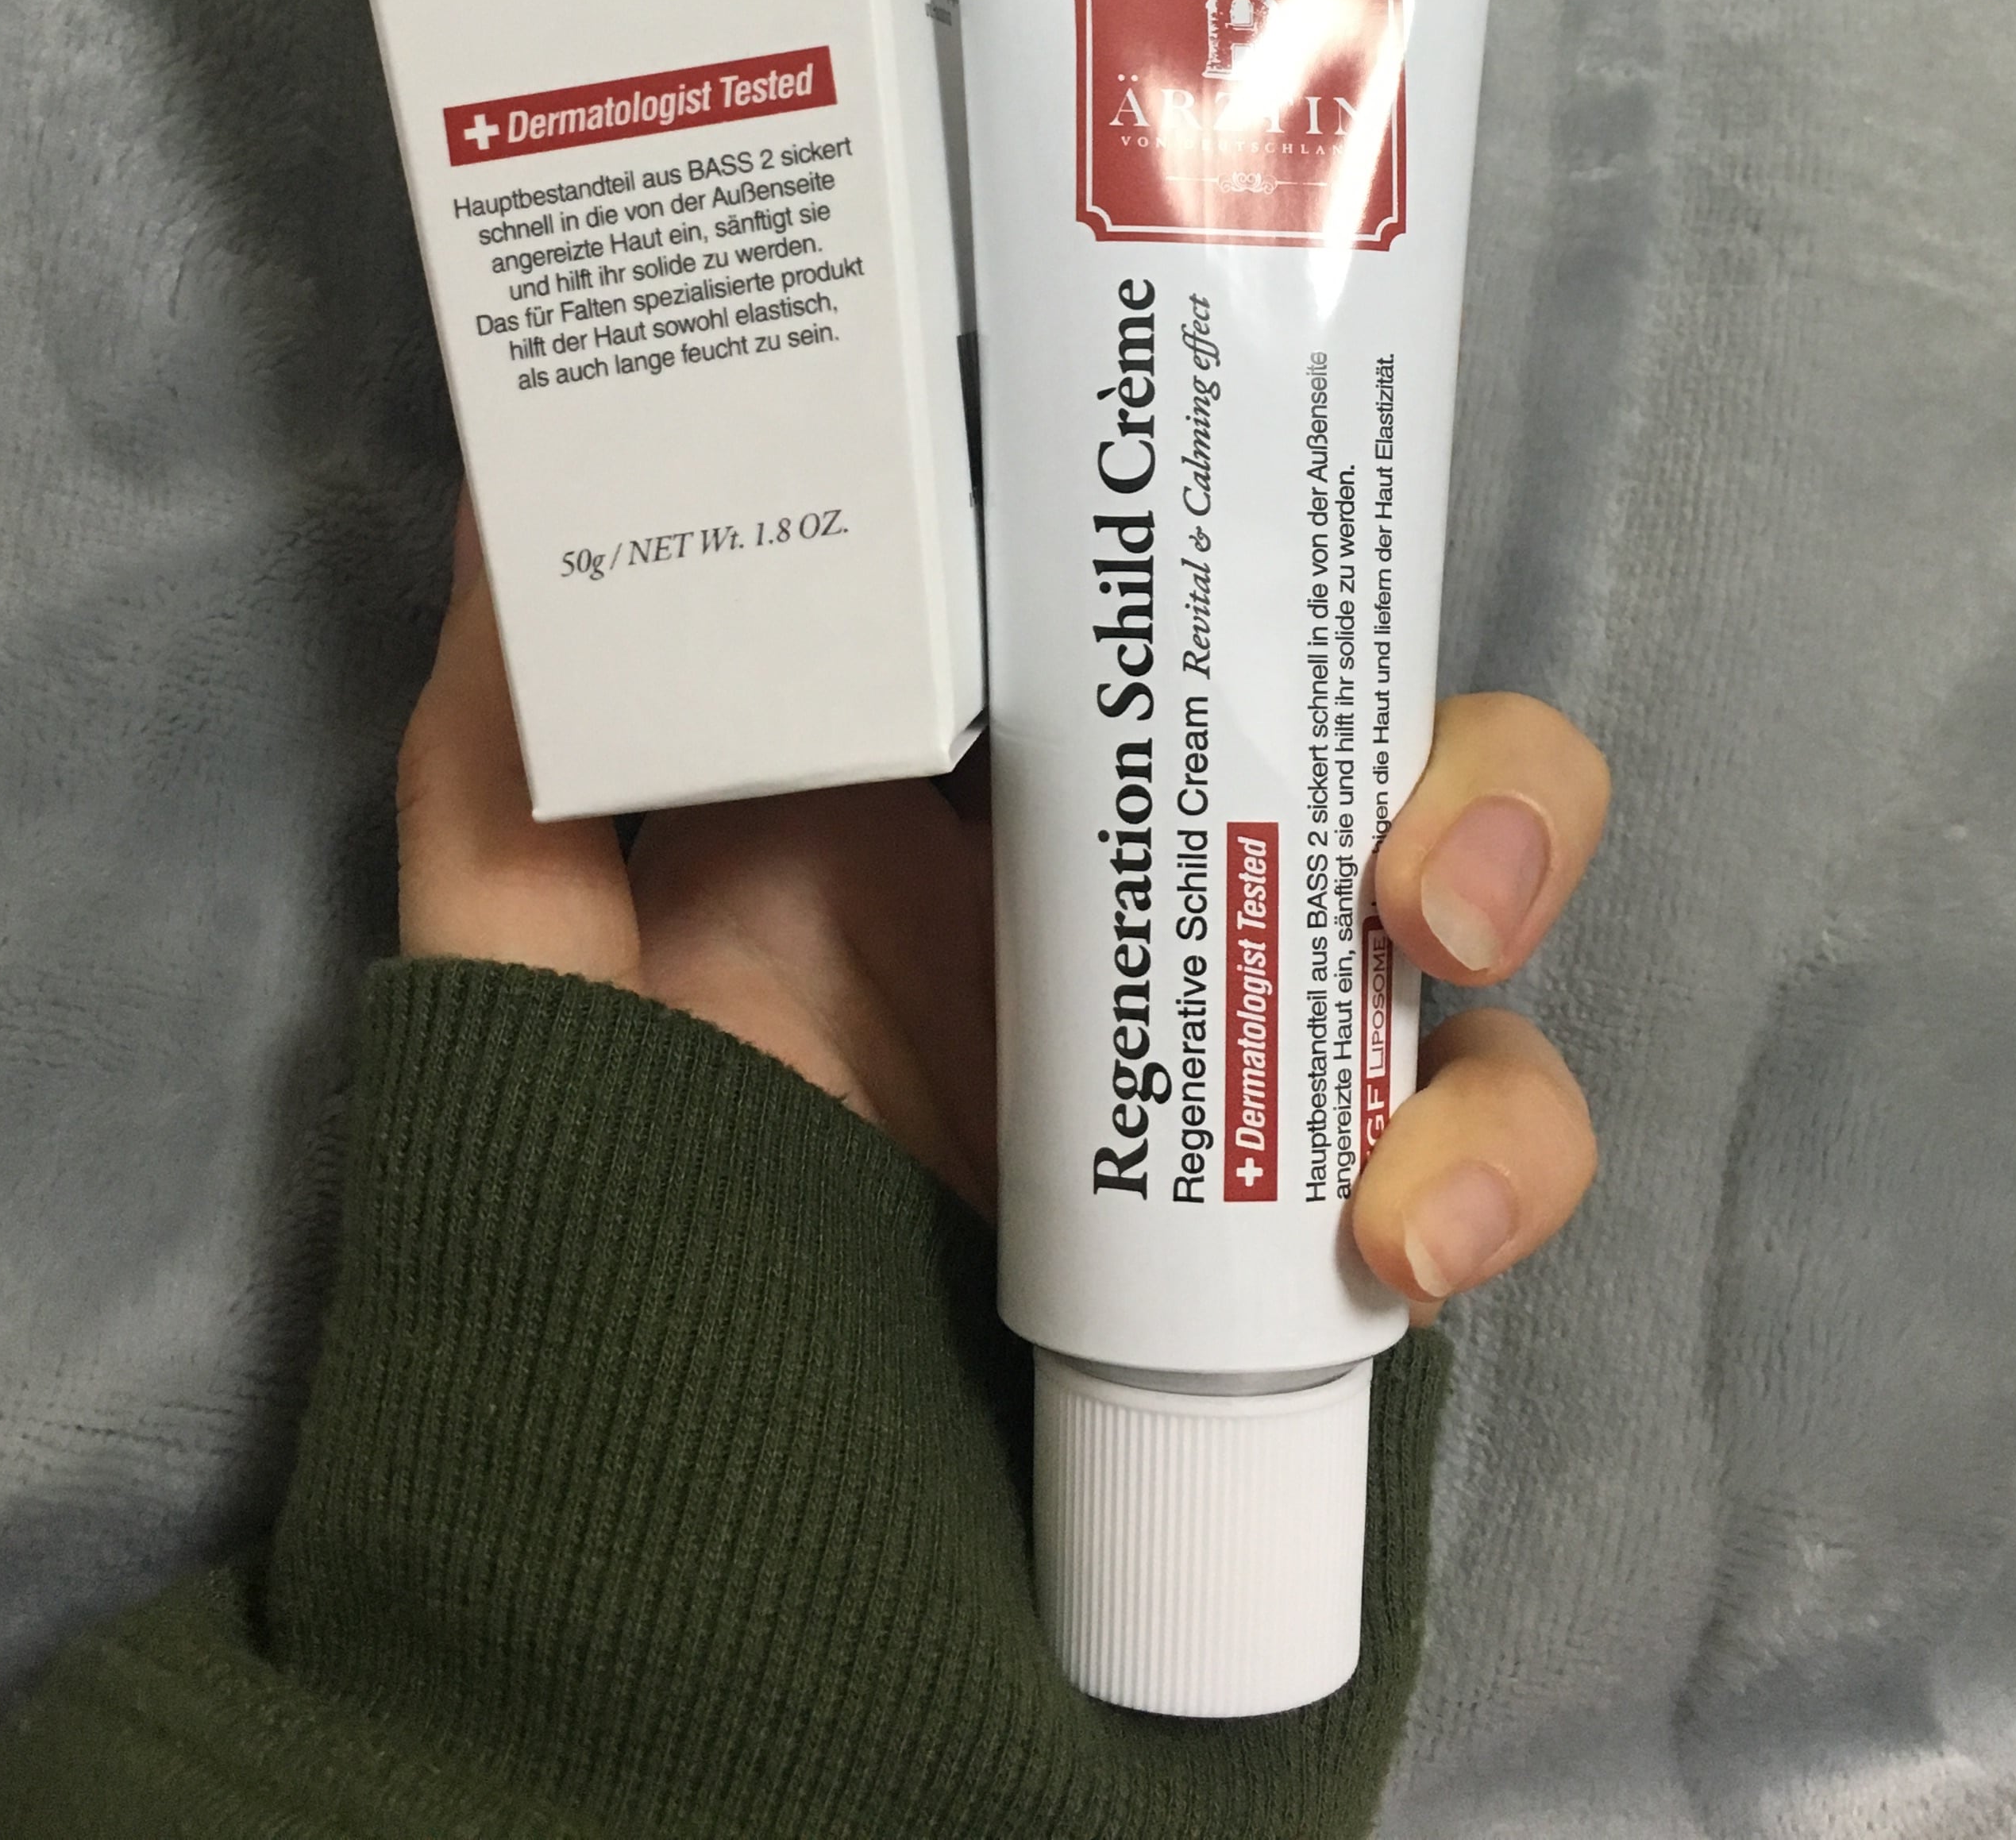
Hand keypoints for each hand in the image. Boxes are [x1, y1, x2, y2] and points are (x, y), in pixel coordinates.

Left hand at [399, 497, 1605, 1313]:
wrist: (704, 1524)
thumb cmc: (621, 1201)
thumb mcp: (537, 967)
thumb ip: (503, 769)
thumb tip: (510, 491)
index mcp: (979, 767)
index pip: (1168, 587)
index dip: (1251, 533)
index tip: (1263, 533)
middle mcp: (1141, 866)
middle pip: (1373, 722)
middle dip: (1451, 739)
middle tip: (1402, 827)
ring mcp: (1240, 1020)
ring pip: (1466, 896)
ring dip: (1511, 884)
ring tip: (1433, 950)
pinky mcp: (1311, 1186)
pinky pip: (1488, 1137)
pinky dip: (1498, 1162)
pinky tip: (1402, 1239)